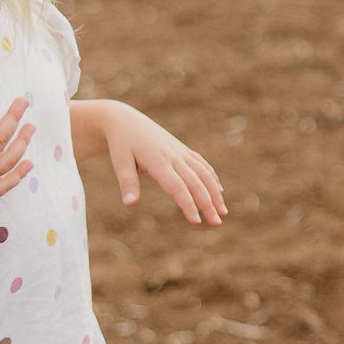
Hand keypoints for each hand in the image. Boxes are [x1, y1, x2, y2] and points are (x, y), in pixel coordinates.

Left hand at [102, 103, 225, 225]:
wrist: (125, 120)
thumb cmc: (121, 143)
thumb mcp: (119, 161)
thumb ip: (127, 182)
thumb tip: (130, 204)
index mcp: (159, 160)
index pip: (177, 187)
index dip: (188, 204)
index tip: (196, 222)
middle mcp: (174, 156)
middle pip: (196, 182)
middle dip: (208, 203)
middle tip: (217, 223)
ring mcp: (180, 152)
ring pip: (204, 173)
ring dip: (215, 193)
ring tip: (223, 212)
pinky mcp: (182, 150)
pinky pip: (202, 164)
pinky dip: (212, 178)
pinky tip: (219, 191)